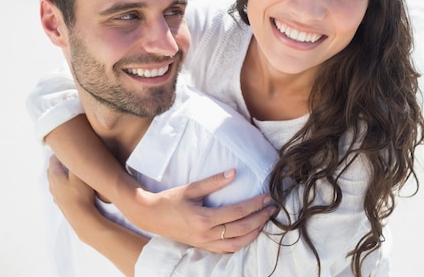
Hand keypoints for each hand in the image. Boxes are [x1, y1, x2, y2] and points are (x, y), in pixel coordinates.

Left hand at [47, 155, 97, 231]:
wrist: (80, 216)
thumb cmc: (80, 194)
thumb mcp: (79, 175)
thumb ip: (75, 163)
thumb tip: (72, 154)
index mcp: (54, 177)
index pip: (53, 161)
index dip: (58, 153)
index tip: (64, 149)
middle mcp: (52, 186)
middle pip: (52, 171)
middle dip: (58, 164)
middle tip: (66, 158)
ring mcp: (56, 196)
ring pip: (55, 182)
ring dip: (60, 176)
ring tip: (69, 172)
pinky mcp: (61, 204)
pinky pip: (60, 191)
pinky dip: (63, 186)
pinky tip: (70, 188)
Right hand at [116, 169, 276, 253]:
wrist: (151, 216)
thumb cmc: (170, 200)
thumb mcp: (191, 188)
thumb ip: (213, 181)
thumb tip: (234, 173)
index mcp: (204, 219)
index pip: (237, 212)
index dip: (255, 205)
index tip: (267, 197)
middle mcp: (206, 235)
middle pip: (241, 229)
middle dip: (260, 219)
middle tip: (272, 209)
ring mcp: (205, 244)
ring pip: (237, 244)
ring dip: (254, 233)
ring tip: (264, 221)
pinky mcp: (203, 247)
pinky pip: (226, 250)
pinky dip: (241, 244)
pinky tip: (249, 235)